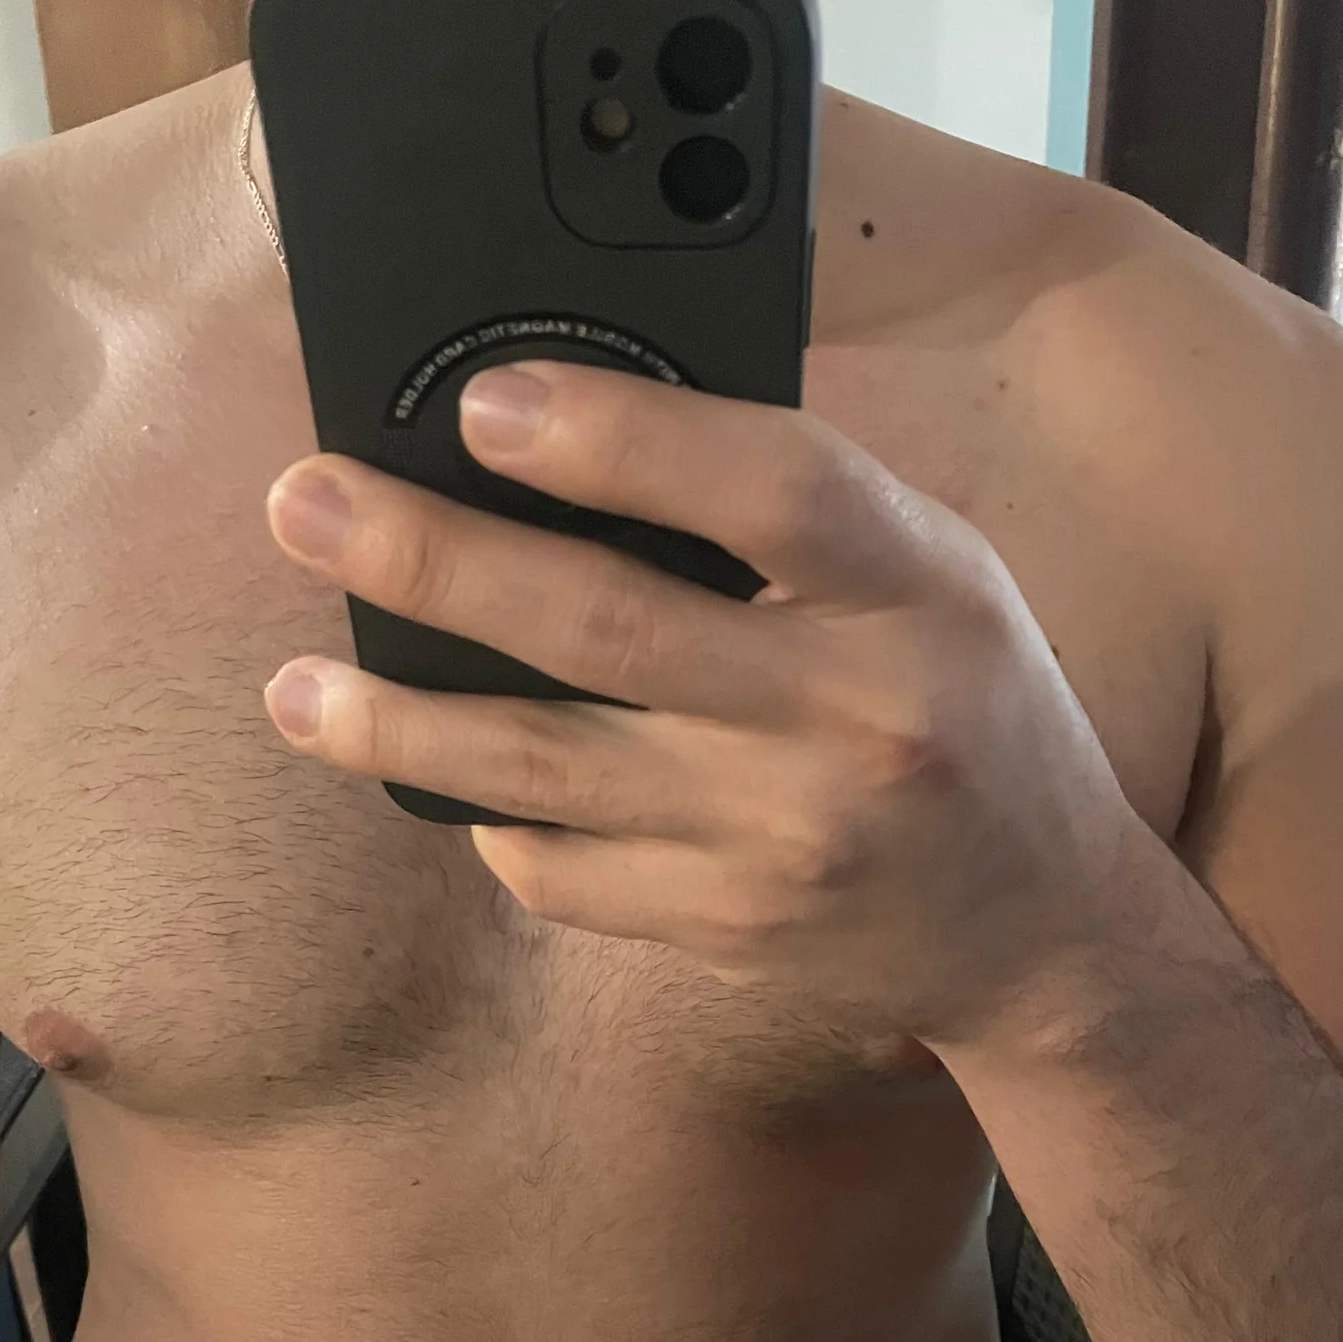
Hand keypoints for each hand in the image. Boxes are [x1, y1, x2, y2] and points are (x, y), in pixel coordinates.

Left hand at [262, 361, 1142, 1049]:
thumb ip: (804, 520)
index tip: (486, 403)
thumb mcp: (938, 583)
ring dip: (401, 723)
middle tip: (308, 506)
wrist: (1044, 938)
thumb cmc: (977, 720)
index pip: (771, 491)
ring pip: (549, 772)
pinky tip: (438, 781)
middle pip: (610, 629)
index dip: (621, 439)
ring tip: (298, 685)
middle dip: (434, 561)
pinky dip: (489, 822)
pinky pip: (566, 875)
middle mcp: (853, 725)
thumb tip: (585, 436)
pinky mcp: (728, 932)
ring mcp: (781, 844)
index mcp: (921, 599)